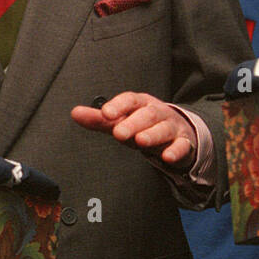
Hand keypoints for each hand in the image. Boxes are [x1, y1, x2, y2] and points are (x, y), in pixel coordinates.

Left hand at [71, 91, 194, 164]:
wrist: (178, 132)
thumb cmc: (144, 125)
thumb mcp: (122, 121)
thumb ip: (100, 119)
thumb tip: (74, 113)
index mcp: (141, 104)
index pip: (130, 100)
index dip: (118, 105)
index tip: (105, 113)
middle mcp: (158, 112)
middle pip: (147, 114)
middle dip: (133, 123)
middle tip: (118, 133)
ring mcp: (172, 127)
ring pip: (163, 129)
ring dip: (152, 135)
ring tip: (140, 141)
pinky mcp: (184, 143)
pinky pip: (182, 146)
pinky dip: (176, 151)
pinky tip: (167, 157)